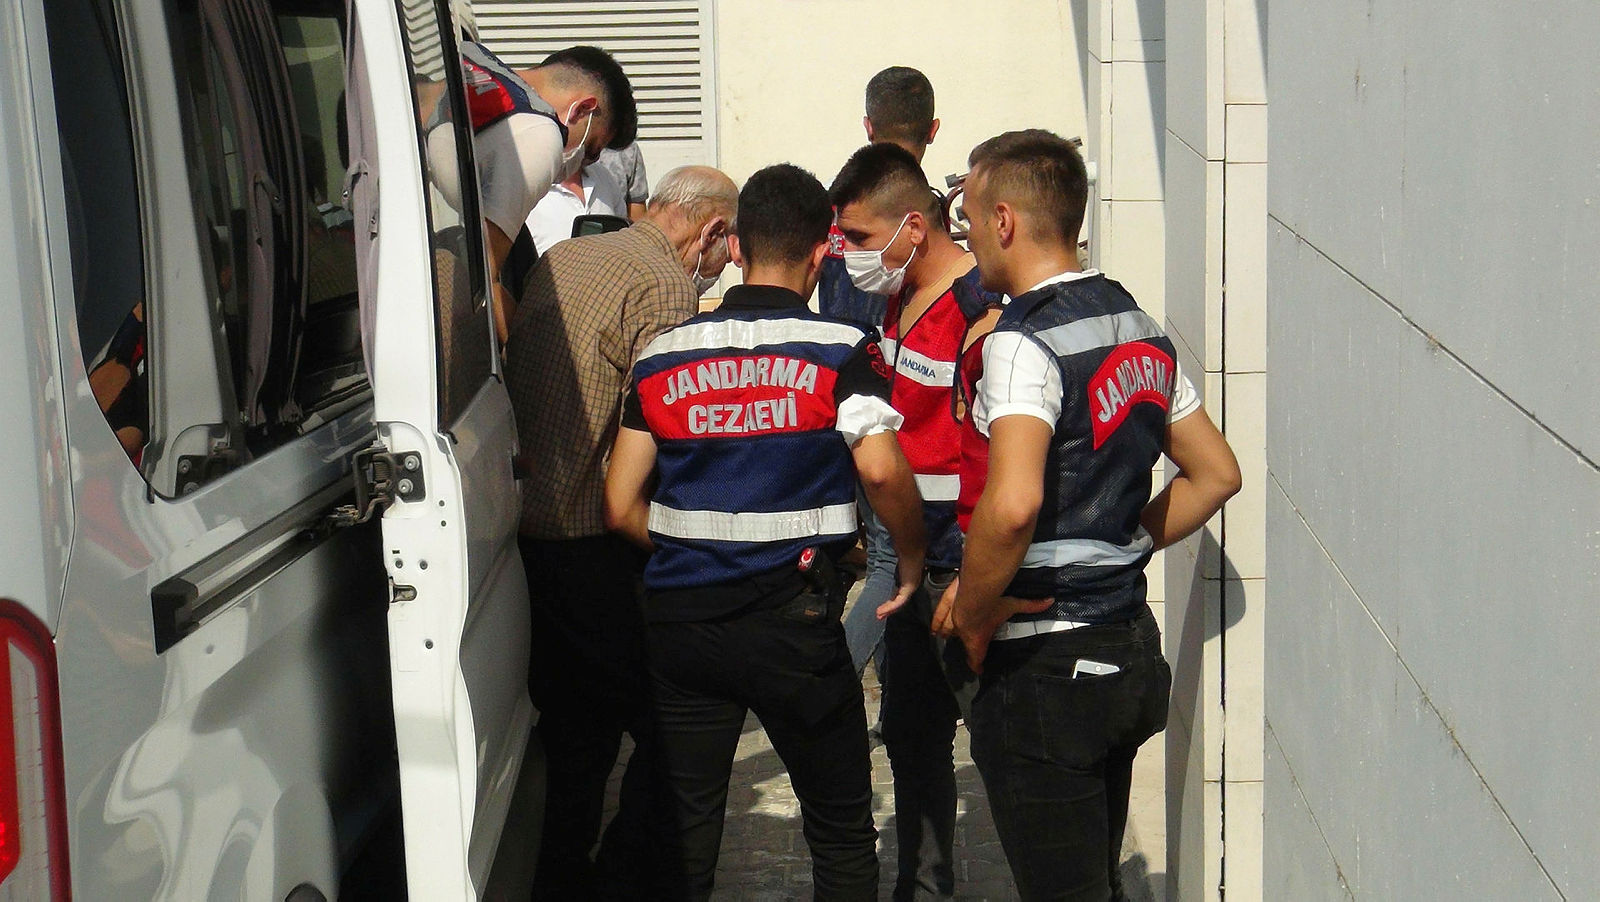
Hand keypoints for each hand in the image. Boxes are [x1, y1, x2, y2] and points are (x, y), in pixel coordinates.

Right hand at [876, 552, 924, 619]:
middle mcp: (912, 585)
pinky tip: (881, 611)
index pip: (901, 594)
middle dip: (890, 609)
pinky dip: (890, 607)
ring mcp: (911, 587)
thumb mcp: (899, 561)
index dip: (892, 602)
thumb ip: (896, 565)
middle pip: (900, 601)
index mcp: (910, 580)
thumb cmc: (906, 551)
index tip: (883, 607)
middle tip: (880, 615)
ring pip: (899, 604)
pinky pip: (899, 601)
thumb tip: (891, 560)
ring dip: (888, 610)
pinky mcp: (909, 587)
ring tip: (879, 615)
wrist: (912, 547)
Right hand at [934, 581, 1051, 673]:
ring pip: (946, 633)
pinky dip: (936, 625)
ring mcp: (951, 623)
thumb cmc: (993, 604)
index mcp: (977, 640)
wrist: (973, 591)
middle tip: (969, 649)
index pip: (976, 660)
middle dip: (965, 648)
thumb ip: (1030, 605)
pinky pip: (937, 622)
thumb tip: (1050, 601)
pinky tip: (934, 631)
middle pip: (962, 645)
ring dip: (948, 635)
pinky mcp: (944, 611)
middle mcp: (962, 634)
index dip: (978, 667)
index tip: (980, 671)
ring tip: (947, 638)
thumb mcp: (1013, 604)